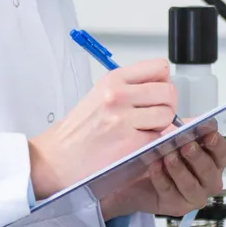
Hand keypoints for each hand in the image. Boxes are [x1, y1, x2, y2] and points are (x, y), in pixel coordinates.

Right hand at [28, 59, 176, 199]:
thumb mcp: (101, 95)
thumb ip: (132, 88)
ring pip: (167, 115)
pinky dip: (152, 143)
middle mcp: (118, 95)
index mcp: (113, 79)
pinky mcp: (129, 143)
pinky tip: (135, 144)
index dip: (164, 82)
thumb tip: (166, 88)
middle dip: (167, 105)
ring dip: (161, 125)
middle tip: (153, 116)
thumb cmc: (79, 130)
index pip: (159, 68)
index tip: (157, 93)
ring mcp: (124, 119)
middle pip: (168, 91)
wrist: (57, 158)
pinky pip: (158, 138)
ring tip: (142, 130)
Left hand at [99, 129, 225, 219]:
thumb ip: (188, 130)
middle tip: (186, 146)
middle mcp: (208, 181)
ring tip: (169, 157)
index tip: (209, 135)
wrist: (137, 177)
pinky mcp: (177, 207)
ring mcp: (194, 196)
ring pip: (191, 186)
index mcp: (213, 162)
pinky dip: (162, 178)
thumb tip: (198, 122)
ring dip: (180, 170)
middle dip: (198, 158)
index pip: (221, 153)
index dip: (217, 144)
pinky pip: (170, 192)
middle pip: (209, 171)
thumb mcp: (175, 136)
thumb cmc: (162, 154)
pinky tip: (154, 167)